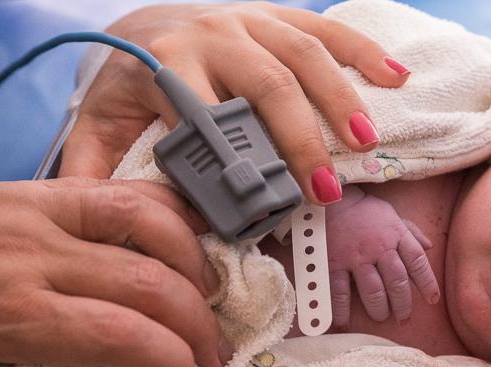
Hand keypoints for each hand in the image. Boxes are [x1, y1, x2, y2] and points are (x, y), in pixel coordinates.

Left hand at [58, 2, 409, 204]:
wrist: (141, 19)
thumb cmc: (126, 82)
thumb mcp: (98, 124)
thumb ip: (94, 169)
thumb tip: (107, 221)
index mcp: (166, 65)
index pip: (208, 116)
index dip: (239, 159)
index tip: (265, 202)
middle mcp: (211, 34)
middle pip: (266, 84)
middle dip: (300, 138)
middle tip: (325, 189)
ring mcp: (248, 18)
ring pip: (303, 53)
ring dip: (340, 98)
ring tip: (367, 142)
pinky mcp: (275, 13)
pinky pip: (324, 26)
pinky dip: (362, 52)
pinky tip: (396, 77)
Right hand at [326, 186, 438, 327]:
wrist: (329, 199)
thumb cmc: (363, 210)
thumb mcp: (391, 215)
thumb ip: (411, 232)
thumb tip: (429, 247)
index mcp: (396, 235)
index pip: (418, 262)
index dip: (428, 283)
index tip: (432, 299)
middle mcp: (379, 248)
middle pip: (397, 282)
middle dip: (403, 304)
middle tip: (403, 317)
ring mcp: (356, 257)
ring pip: (373, 290)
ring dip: (379, 309)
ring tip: (381, 317)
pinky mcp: (334, 263)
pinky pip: (340, 292)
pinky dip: (342, 310)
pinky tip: (344, 322)